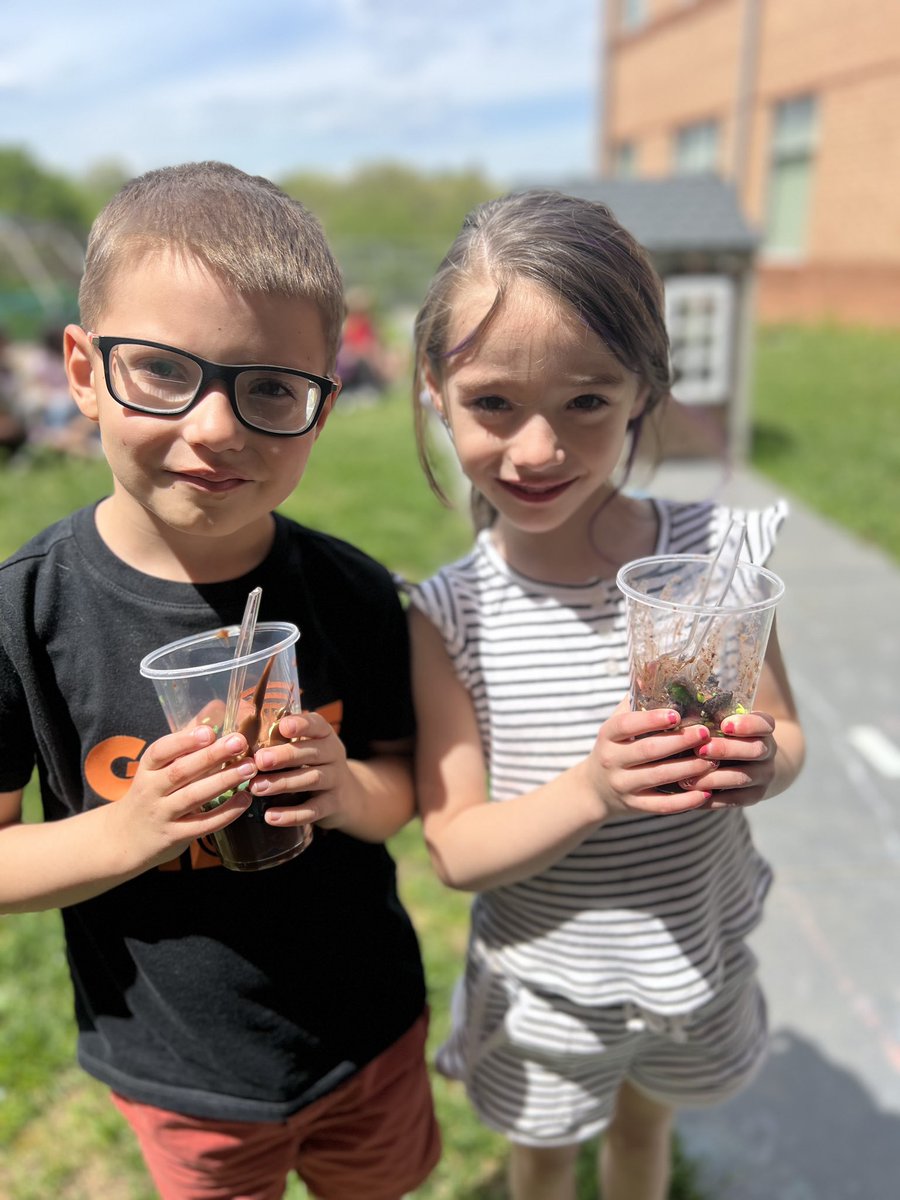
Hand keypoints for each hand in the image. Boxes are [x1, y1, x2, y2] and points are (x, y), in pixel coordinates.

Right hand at [115, 725, 255, 868]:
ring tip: (250, 768)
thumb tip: (216, 705)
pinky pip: (202, 825)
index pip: (160, 751)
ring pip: (193, 797)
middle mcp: (151, 790)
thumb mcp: (159, 767)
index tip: (208, 731)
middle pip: (180, 772)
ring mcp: (162, 815)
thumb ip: (186, 739)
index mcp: (148, 768)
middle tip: (239, 743)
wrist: (125, 839)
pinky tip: (244, 799)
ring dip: (223, 781)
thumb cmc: (152, 793)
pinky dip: (225, 813)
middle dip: (211, 756)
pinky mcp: (175, 836)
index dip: (184, 741)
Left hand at [248, 711, 354, 829]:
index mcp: (325, 736)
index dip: (302, 724)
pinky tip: (270, 816)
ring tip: (256, 788)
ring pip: (311, 779)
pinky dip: (292, 815)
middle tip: (260, 760)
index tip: (283, 726)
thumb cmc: (314, 764)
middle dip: (285, 756)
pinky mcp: (333, 805)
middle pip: (312, 752)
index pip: (317, 725)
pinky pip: (313, 810)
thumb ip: (283, 738)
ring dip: (283, 783)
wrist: (347, 796)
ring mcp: (336, 780)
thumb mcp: (307, 747)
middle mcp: (334, 755)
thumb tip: (243, 726)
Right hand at [588, 702, 716, 816]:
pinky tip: (706, 793)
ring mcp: (623, 785)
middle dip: (679, 742)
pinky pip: (662, 806)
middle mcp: (612, 760)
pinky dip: (685, 801)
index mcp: (608, 735)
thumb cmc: (618, 746)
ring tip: (713, 760)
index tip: (677, 714)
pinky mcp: (635, 806)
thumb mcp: (619, 722)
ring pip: (658, 777)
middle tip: (706, 733)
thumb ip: (638, 699)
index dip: (651, 719)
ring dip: (688, 769)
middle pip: (647, 751)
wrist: (597, 788)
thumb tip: (656, 664)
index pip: (626, 724)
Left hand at [679, 710, 777, 807]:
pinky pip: (733, 799)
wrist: (754, 764)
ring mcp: (763, 776)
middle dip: (726, 750)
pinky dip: (711, 799)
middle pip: (754, 750)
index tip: (725, 725)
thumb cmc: (729, 737)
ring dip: (713, 778)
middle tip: (700, 750)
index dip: (747, 725)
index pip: (763, 724)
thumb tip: (677, 715)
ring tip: (687, 779)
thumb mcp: (728, 724)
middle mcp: (767, 751)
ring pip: (741, 777)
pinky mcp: (753, 796)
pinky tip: (691, 795)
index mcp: (763, 729)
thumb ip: (712, 719)